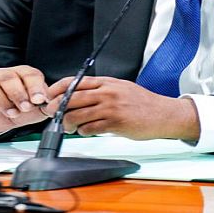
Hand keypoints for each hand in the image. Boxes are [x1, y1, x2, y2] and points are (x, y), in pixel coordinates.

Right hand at [0, 65, 50, 135]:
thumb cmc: (19, 108)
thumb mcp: (36, 109)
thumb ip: (45, 106)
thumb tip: (53, 105)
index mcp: (23, 74)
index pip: (30, 74)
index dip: (35, 87)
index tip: (38, 100)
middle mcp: (4, 74)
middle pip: (9, 78)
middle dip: (18, 95)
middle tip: (24, 108)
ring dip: (2, 101)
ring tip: (10, 112)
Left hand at [44, 76, 200, 140]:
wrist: (163, 114)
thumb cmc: (143, 103)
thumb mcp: (121, 88)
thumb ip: (102, 90)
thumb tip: (80, 96)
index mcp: (107, 83)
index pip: (76, 81)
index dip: (58, 88)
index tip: (50, 96)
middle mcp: (107, 92)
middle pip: (72, 97)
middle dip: (56, 107)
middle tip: (51, 113)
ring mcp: (111, 107)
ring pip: (78, 114)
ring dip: (68, 123)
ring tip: (69, 127)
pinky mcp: (116, 123)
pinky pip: (90, 127)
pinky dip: (83, 131)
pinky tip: (85, 131)